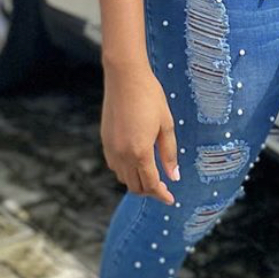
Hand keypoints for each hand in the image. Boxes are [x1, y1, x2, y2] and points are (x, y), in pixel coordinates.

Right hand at [102, 64, 180, 203]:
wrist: (125, 77)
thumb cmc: (150, 97)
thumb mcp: (166, 125)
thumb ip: (169, 153)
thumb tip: (174, 176)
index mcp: (140, 152)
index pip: (151, 184)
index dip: (161, 195)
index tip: (171, 199)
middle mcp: (122, 154)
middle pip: (135, 186)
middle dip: (150, 191)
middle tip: (164, 188)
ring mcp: (111, 149)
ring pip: (123, 178)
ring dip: (137, 181)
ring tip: (152, 175)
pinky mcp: (105, 141)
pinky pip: (115, 166)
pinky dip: (126, 171)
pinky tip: (137, 162)